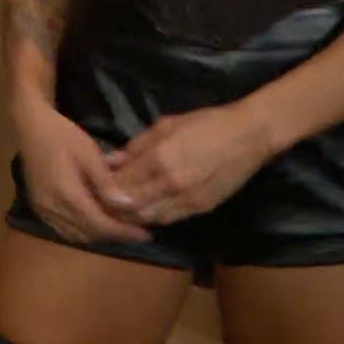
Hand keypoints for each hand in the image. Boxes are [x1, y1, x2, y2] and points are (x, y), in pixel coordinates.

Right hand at [12, 96, 151, 244]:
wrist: (29, 126)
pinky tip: (95, 222)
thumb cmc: (62, 135)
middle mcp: (52, 207)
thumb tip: (127, 205)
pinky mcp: (39, 207)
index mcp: (66, 194)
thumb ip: (105, 182)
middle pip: (88, 233)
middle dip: (114, 235)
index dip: (123, 232)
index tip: (146, 234)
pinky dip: (82, 230)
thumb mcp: (88, 153)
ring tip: (119, 228)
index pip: (99, 224)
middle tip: (137, 231)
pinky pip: (63, 229)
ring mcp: (43, 209)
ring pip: (75, 235)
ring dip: (97, 235)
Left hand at [104, 103, 276, 225]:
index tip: (93, 183)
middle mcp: (171, 184)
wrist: (249, 136)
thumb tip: (109, 160)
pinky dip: (151, 217)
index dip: (103, 187)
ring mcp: (188, 199)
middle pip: (130, 205)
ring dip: (130, 214)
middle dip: (112, 204)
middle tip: (100, 198)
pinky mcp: (201, 208)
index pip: (120, 183)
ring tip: (119, 206)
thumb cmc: (205, 123)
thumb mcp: (165, 126)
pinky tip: (143, 209)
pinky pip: (168, 219)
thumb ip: (135, 147)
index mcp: (160, 159)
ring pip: (147, 217)